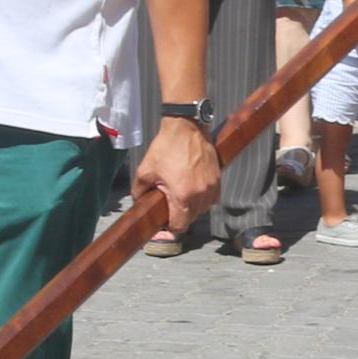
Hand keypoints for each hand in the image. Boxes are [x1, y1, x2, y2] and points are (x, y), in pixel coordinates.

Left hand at [134, 117, 222, 234]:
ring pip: (203, 209)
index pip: (179, 226)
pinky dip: (202, 199)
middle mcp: (200, 194)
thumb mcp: (145, 171)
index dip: (168, 230)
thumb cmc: (166, 148)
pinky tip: (193, 192)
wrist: (186, 128)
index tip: (161, 227)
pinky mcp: (218, 178)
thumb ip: (139, 191)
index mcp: (182, 195)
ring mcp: (212, 186)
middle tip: (167, 210)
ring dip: (191, 209)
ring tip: (180, 200)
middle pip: (191, 218)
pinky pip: (212, 198)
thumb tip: (140, 202)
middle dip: (179, 218)